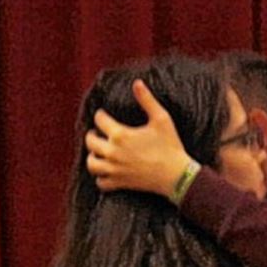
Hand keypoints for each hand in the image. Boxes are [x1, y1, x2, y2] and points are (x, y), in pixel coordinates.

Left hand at [84, 79, 192, 197]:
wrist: (176, 176)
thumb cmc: (170, 146)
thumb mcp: (161, 119)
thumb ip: (147, 100)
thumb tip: (137, 83)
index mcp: (121, 134)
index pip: (99, 120)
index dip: (100, 114)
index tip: (103, 114)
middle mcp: (113, 152)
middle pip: (90, 142)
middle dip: (92, 135)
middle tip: (97, 133)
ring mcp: (115, 170)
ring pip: (91, 163)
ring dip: (92, 157)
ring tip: (98, 153)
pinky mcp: (120, 183)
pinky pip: (100, 183)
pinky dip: (100, 177)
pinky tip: (107, 171)